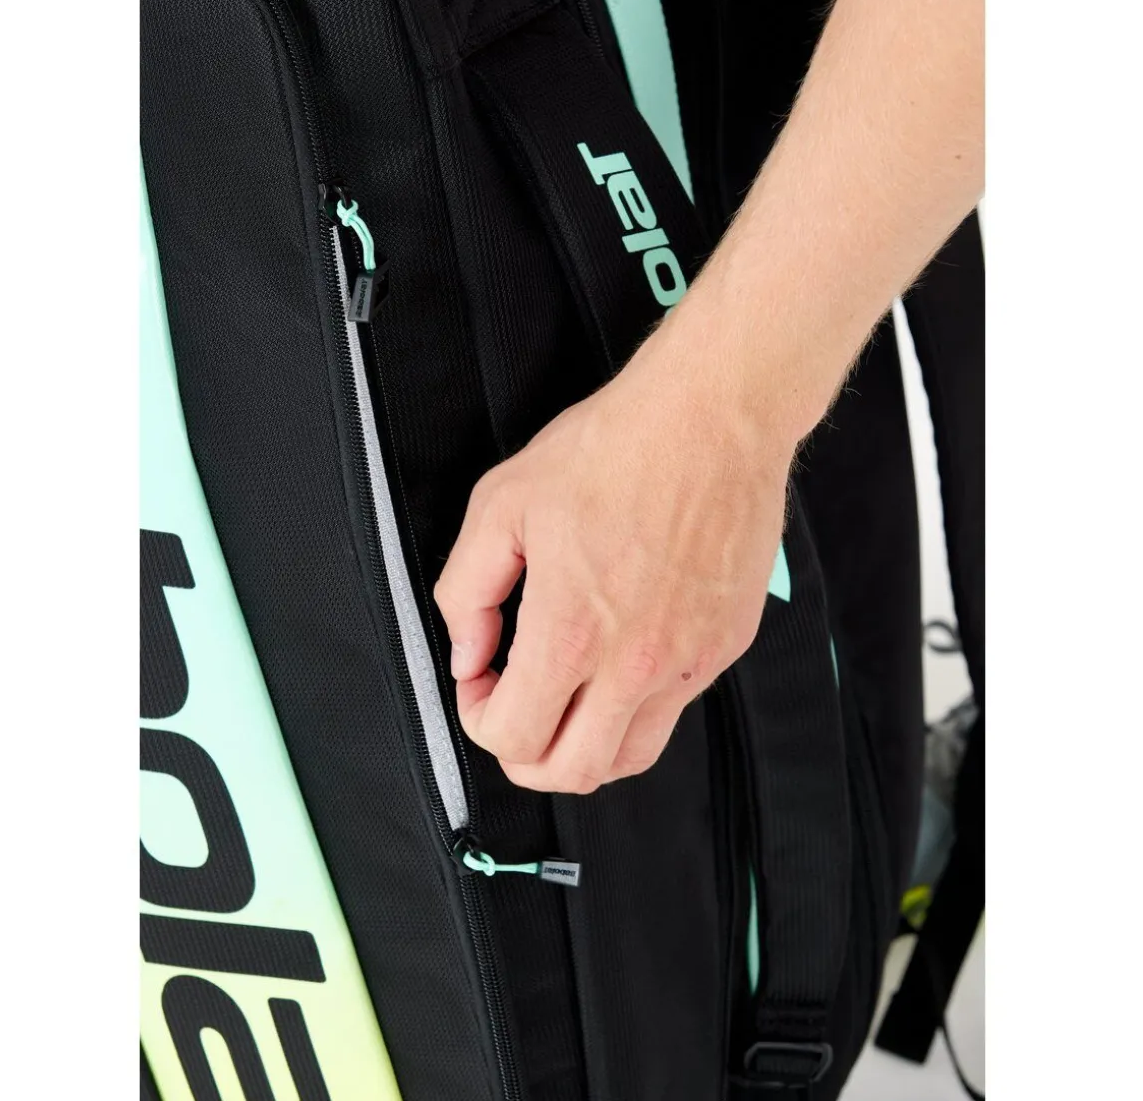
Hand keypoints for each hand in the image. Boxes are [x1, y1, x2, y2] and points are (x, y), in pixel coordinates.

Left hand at [433, 308, 796, 793]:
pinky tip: (618, 659)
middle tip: (513, 713)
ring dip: (584, 746)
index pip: (514, 737)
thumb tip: (467, 655)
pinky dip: (635, 706)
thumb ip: (466, 591)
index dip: (479, 721)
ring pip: (629, 758)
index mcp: (572, 631)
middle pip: (572, 771)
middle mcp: (635, 663)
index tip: (480, 684)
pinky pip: (675, 709)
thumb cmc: (612, 450)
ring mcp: (689, 661)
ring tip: (565, 702)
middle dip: (525, 756)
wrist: (712, 419)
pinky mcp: (724, 646)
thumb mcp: (503, 504)